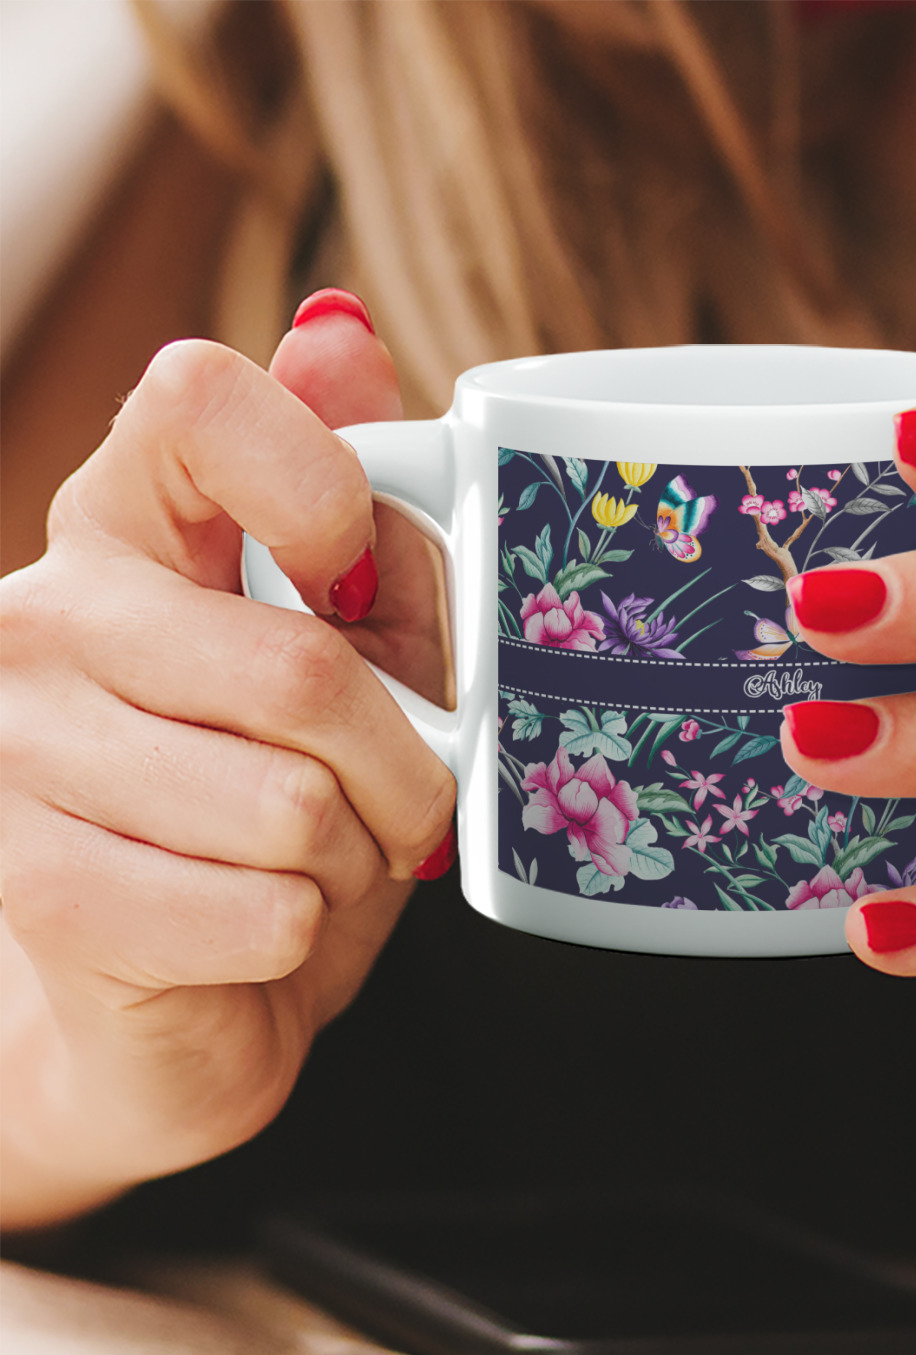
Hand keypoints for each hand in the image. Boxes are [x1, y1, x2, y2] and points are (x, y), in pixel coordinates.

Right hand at [0, 300, 455, 1228]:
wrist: (193, 989)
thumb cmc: (288, 802)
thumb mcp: (361, 649)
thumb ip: (362, 499)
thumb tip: (339, 329)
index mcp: (123, 523)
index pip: (200, 400)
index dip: (324, 490)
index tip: (357, 585)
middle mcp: (41, 614)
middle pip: (303, 670)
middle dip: (404, 765)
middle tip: (398, 795)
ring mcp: (18, 749)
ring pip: (294, 807)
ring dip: (355, 855)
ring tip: (317, 858)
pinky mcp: (36, 888)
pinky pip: (266, 911)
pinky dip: (306, 932)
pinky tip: (259, 922)